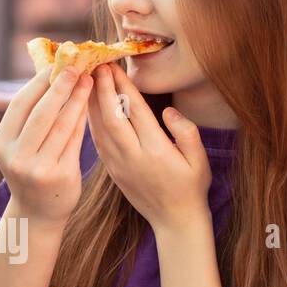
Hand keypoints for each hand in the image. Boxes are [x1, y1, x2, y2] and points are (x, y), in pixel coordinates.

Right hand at [0, 66, 91, 227]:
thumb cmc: (31, 170)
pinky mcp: (61, 175)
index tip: (54, 64)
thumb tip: (50, 74)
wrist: (37, 213)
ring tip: (88, 81)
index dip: (37, 83)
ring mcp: (38, 169)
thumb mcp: (19, 146)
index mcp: (1, 144)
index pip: (20, 105)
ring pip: (61, 125)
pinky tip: (90, 104)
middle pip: (41, 113)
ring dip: (77, 99)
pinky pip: (75, 140)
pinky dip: (83, 119)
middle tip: (75, 67)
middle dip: (60, 87)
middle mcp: (16, 157)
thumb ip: (30, 117)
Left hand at [87, 63, 209, 232]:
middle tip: (95, 65)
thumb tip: (168, 112)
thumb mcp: (200, 160)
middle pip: (111, 117)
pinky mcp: (112, 171)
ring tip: (87, 79)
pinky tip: (86, 106)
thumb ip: (187, 133)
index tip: (113, 66)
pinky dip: (90, 122)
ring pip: (99, 129)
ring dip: (92, 103)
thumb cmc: (191, 187)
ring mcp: (119, 165)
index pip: (135, 112)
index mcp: (156, 150)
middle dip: (101, 89)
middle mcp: (133, 157)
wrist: (175, 222)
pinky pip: (98, 142)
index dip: (122, 87)